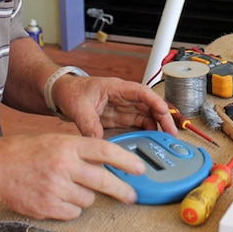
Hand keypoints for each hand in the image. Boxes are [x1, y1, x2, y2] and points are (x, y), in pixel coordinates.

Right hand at [0, 132, 147, 219]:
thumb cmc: (25, 152)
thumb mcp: (55, 141)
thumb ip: (79, 151)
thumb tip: (107, 163)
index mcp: (67, 145)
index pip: (105, 151)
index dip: (126, 160)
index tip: (140, 168)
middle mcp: (63, 165)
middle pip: (103, 181)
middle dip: (122, 190)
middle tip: (131, 195)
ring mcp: (55, 187)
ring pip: (88, 199)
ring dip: (84, 196)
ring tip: (68, 187)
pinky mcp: (47, 206)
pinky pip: (73, 212)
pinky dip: (70, 208)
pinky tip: (57, 197)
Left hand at [52, 75, 177, 138]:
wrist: (61, 94)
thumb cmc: (71, 92)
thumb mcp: (79, 107)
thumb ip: (89, 124)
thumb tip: (98, 141)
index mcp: (117, 88)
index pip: (142, 92)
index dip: (155, 102)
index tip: (164, 112)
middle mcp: (124, 98)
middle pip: (150, 106)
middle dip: (163, 118)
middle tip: (171, 133)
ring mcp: (123, 108)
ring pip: (147, 116)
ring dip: (157, 127)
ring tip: (165, 141)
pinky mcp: (120, 119)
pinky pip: (137, 125)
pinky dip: (146, 133)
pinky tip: (151, 143)